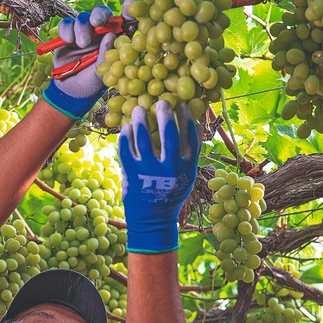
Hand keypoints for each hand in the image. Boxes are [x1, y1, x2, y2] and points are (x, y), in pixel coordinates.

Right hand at [42, 3, 132, 119]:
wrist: (71, 91)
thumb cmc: (92, 83)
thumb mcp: (103, 73)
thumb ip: (106, 55)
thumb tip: (111, 35)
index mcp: (113, 40)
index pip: (123, 22)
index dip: (127, 11)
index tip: (129, 6)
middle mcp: (100, 34)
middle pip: (101, 14)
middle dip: (99, 15)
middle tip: (97, 23)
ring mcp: (84, 33)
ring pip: (83, 18)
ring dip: (82, 28)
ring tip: (82, 44)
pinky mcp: (68, 36)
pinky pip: (67, 24)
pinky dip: (67, 30)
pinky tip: (69, 41)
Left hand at [118, 100, 200, 253]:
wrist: (153, 221)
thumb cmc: (171, 193)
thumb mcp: (187, 176)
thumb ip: (190, 152)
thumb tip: (196, 121)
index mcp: (188, 167)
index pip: (190, 135)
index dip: (186, 117)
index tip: (181, 104)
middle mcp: (170, 168)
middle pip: (169, 133)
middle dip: (165, 114)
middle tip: (161, 102)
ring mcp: (150, 171)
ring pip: (144, 138)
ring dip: (141, 119)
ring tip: (138, 109)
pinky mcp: (132, 174)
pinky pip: (126, 148)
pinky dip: (126, 135)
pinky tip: (127, 128)